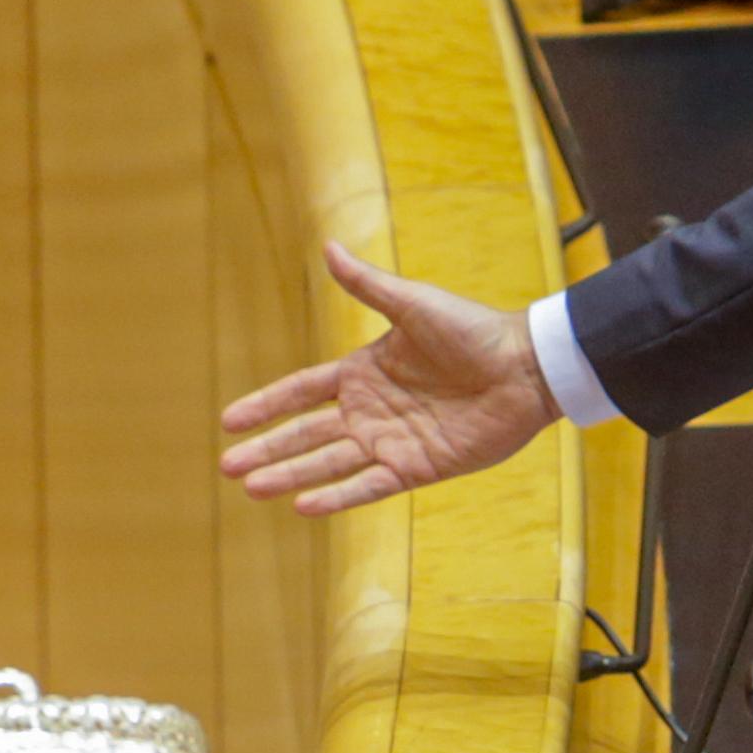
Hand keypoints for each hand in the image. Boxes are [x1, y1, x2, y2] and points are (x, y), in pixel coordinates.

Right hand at [216, 242, 561, 513]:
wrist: (526, 368)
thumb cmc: (474, 330)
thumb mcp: (414, 304)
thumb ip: (368, 285)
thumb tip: (329, 245)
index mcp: (365, 371)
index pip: (303, 391)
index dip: (267, 405)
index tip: (229, 421)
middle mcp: (371, 410)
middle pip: (307, 433)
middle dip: (268, 449)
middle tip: (226, 466)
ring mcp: (392, 441)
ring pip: (330, 462)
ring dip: (292, 475)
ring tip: (253, 487)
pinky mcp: (417, 467)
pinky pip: (370, 485)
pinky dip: (338, 496)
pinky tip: (304, 506)